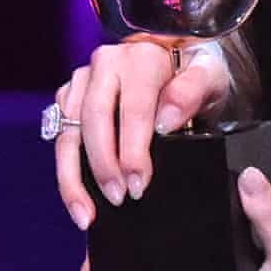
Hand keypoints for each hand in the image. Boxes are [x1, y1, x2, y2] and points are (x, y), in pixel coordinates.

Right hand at [51, 37, 234, 224]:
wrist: (180, 59)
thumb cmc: (196, 72)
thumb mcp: (210, 77)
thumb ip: (193, 91)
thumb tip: (166, 120)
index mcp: (141, 57)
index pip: (133, 108)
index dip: (132, 150)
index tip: (138, 184)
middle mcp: (106, 64)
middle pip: (94, 119)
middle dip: (103, 166)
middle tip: (118, 199)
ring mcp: (84, 79)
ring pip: (69, 130)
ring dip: (73, 176)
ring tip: (85, 213)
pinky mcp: (71, 95)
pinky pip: (60, 135)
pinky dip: (66, 170)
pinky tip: (78, 198)